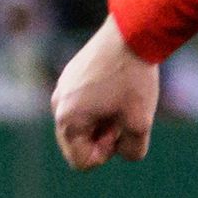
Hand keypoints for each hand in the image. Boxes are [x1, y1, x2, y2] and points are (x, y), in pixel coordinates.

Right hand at [50, 17, 159, 169]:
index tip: (119, 130)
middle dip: (101, 139)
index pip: (81, 162)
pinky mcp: (70, 78)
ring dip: (101, 123)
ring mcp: (61, 89)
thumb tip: (118, 152)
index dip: (105, 154)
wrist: (130, 35)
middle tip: (121, 117)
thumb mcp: (140, 123)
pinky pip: (81, 106)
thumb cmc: (133, 80)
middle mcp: (57, 105)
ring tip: (119, 103)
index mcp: (67, 119)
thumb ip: (131, 151)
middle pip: (77, 144)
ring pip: (80, 125)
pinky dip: (98, 107)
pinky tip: (115, 90)